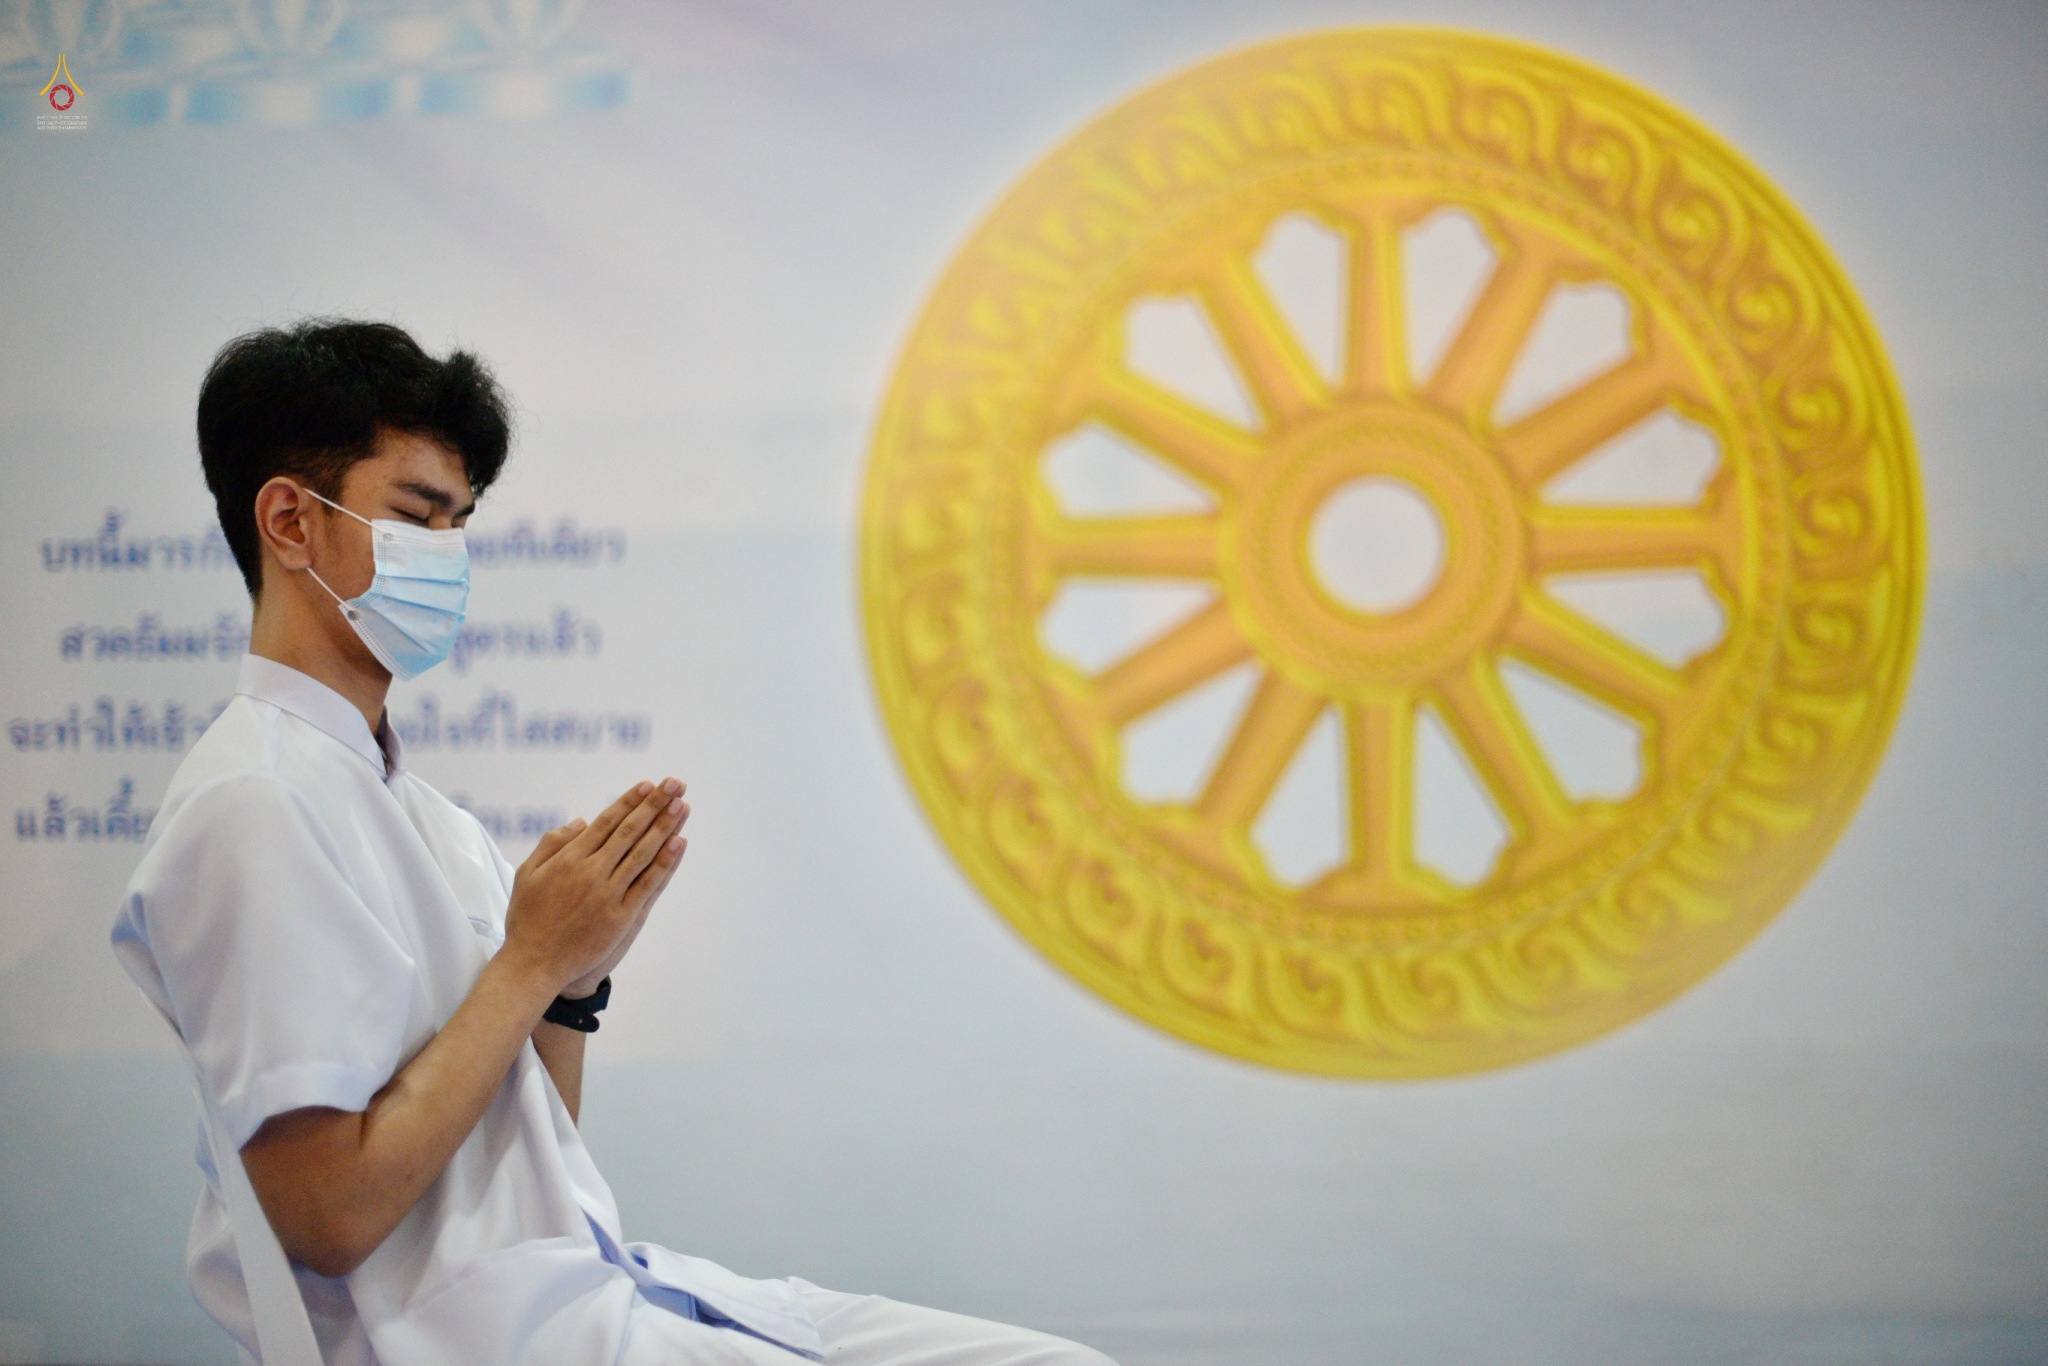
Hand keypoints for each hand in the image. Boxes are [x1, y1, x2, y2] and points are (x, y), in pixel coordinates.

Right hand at [503, 778, 688, 996]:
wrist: (534, 964)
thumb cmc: (528, 919)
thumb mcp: (527, 874)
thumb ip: (552, 844)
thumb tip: (582, 821)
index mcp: (568, 859)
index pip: (606, 822)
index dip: (629, 802)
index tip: (649, 785)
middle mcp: (590, 872)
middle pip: (629, 831)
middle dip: (655, 805)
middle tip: (675, 784)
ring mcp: (608, 894)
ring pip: (642, 853)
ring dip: (665, 827)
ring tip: (682, 805)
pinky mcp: (620, 917)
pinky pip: (648, 885)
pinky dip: (665, 863)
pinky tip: (679, 843)